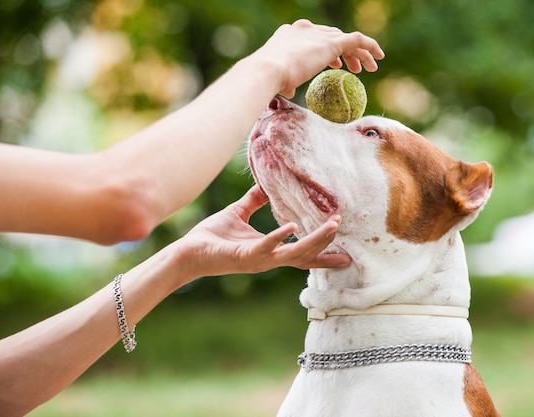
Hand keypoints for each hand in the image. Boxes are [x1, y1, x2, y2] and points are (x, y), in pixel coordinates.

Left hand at [174, 186, 350, 279]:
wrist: (187, 250)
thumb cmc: (212, 235)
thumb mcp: (238, 213)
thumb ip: (254, 201)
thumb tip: (265, 184)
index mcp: (270, 251)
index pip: (303, 255)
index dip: (324, 254)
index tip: (346, 254)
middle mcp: (268, 259)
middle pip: (305, 255)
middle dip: (326, 243)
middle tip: (342, 227)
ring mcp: (258, 260)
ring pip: (293, 254)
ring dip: (314, 240)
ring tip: (332, 226)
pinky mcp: (243, 257)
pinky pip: (265, 247)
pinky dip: (278, 237)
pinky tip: (291, 225)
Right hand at [253, 19, 384, 97]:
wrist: (267, 70)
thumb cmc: (268, 80)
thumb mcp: (278, 80)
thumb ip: (286, 83)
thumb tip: (287, 91)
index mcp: (290, 34)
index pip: (315, 37)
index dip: (328, 51)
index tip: (335, 65)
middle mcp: (305, 29)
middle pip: (332, 36)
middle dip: (344, 52)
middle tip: (353, 69)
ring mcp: (318, 34)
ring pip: (346, 39)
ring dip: (359, 53)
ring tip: (368, 69)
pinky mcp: (331, 42)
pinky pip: (357, 40)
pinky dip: (369, 46)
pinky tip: (379, 57)